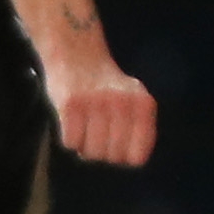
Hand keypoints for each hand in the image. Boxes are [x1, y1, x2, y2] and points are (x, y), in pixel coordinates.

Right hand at [45, 50, 156, 167]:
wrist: (76, 52)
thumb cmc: (105, 85)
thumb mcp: (134, 101)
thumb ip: (138, 129)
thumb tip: (130, 160)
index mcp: (143, 105)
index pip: (137, 156)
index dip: (124, 157)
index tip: (116, 148)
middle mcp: (122, 103)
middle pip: (113, 157)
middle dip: (102, 153)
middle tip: (96, 135)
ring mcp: (96, 103)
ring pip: (91, 153)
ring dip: (84, 147)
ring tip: (84, 129)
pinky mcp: (71, 104)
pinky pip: (71, 142)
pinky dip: (69, 138)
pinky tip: (72, 123)